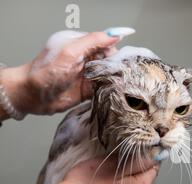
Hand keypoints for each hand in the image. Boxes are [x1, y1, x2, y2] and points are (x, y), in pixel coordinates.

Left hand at [1, 31, 119, 115]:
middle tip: (110, 73)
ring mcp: (87, 74)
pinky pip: (104, 87)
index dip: (112, 51)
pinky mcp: (88, 89)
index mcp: (79, 44)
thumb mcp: (70, 51)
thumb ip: (93, 41)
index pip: (105, 44)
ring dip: (112, 78)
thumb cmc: (44, 72)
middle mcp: (84, 58)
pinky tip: (109, 91)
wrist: (33, 95)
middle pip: (109, 59)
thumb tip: (114, 34)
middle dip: (113, 66)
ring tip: (109, 83)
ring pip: (108, 74)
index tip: (115, 60)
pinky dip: (108, 89)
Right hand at [58, 156, 158, 183]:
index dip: (145, 156)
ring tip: (106, 178)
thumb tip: (148, 155)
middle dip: (134, 170)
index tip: (134, 151)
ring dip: (125, 183)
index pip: (153, 167)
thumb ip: (133, 159)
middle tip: (116, 163)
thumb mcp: (110, 163)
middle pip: (144, 180)